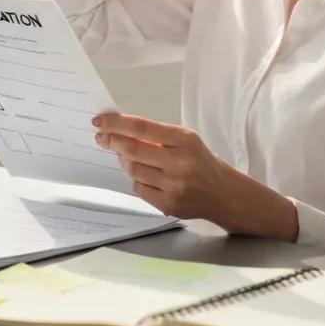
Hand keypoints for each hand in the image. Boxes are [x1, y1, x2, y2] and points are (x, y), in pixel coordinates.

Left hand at [91, 112, 298, 239]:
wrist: (224, 194)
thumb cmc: (201, 161)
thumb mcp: (186, 141)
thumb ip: (157, 136)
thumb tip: (119, 130)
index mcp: (184, 140)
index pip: (142, 128)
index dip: (117, 123)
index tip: (100, 120)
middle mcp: (179, 163)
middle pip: (132, 150)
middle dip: (112, 142)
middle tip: (102, 138)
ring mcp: (173, 187)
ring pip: (133, 170)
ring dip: (123, 161)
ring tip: (125, 155)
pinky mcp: (168, 205)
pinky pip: (139, 188)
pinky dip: (136, 179)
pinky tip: (142, 174)